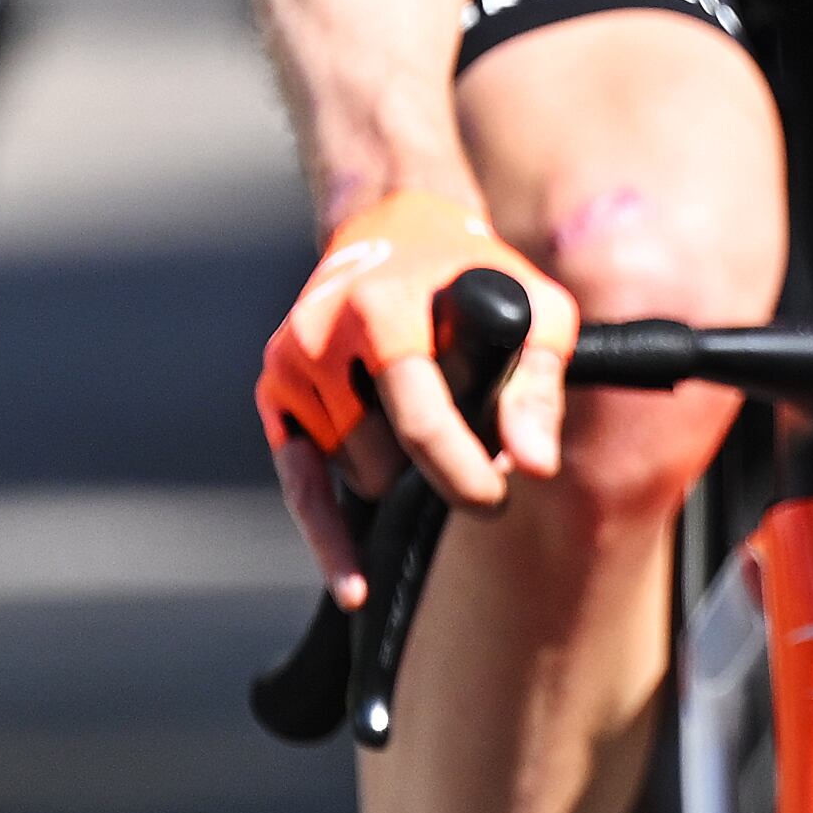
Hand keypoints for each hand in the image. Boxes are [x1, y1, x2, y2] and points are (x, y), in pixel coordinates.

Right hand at [255, 190, 579, 602]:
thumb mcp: (534, 306)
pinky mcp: (275, 396)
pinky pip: (300, 486)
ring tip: (430, 435)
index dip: (460, 469)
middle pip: (383, 454)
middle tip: (475, 450)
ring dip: (397, 477)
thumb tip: (535, 464)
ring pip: (352, 473)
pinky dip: (329, 536)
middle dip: (432, 468)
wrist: (393, 230)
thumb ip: (537, 383)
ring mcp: (290, 368)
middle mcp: (321, 337)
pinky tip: (354, 583)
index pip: (417, 414)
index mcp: (382, 308)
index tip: (497, 498)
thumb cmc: (475, 274)